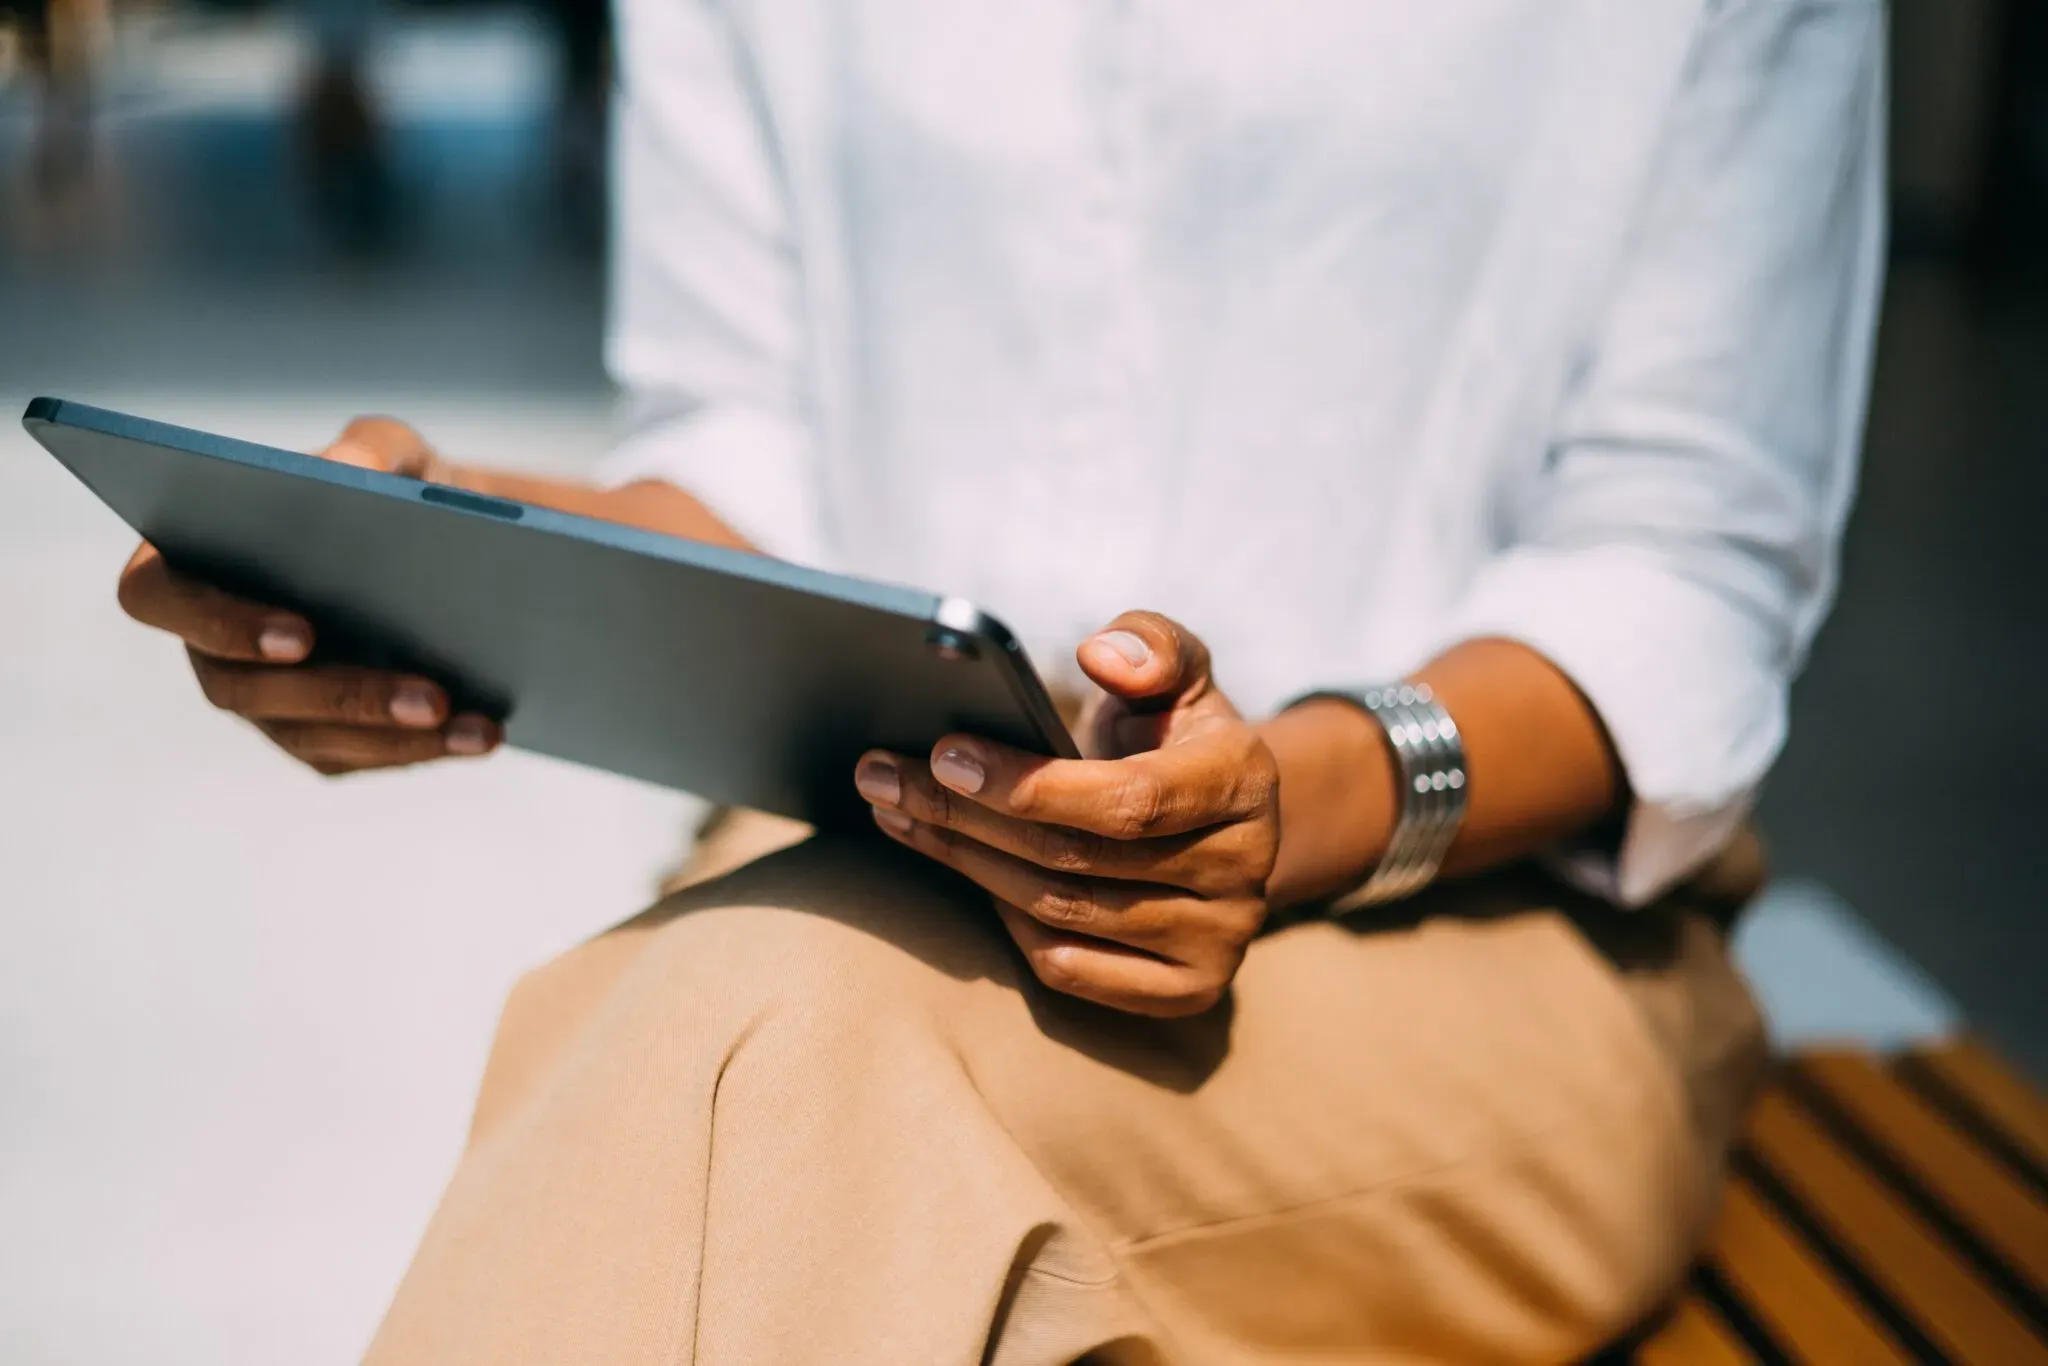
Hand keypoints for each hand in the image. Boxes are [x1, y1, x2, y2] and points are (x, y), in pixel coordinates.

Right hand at [115, 417, 502, 775]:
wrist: (438, 541)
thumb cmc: (385, 485)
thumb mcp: (387, 452)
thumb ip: (366, 449)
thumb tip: (353, 472)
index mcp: (188, 562)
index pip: (159, 597)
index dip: (220, 621)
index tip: (302, 634)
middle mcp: (209, 644)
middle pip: (248, 689)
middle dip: (347, 695)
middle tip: (430, 695)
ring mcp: (261, 702)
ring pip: (312, 736)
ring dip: (398, 737)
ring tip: (475, 724)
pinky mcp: (319, 738)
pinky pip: (361, 757)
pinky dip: (425, 748)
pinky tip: (484, 734)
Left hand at [855, 612, 1279, 1016]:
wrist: (1219, 823)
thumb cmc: (1175, 734)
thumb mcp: (1176, 672)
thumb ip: (1151, 645)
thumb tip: (1102, 655)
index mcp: (1244, 780)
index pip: (1128, 800)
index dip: (1029, 784)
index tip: (942, 752)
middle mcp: (1244, 869)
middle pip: (1076, 858)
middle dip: (964, 816)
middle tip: (879, 775)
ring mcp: (1220, 941)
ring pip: (1061, 911)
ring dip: (964, 862)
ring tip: (897, 810)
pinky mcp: (1188, 991)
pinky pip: (1068, 967)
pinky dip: (1005, 920)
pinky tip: (962, 868)